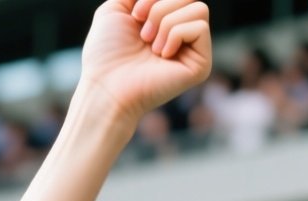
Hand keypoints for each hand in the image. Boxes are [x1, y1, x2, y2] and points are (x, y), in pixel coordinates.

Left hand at [78, 0, 212, 126]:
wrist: (106, 86)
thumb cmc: (106, 53)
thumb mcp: (114, 10)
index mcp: (164, 20)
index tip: (134, 13)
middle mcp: (181, 33)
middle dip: (159, 7)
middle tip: (141, 32)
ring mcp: (193, 48)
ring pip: (198, 7)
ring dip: (166, 22)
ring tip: (150, 45)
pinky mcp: (201, 63)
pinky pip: (200, 26)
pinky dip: (176, 35)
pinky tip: (162, 55)